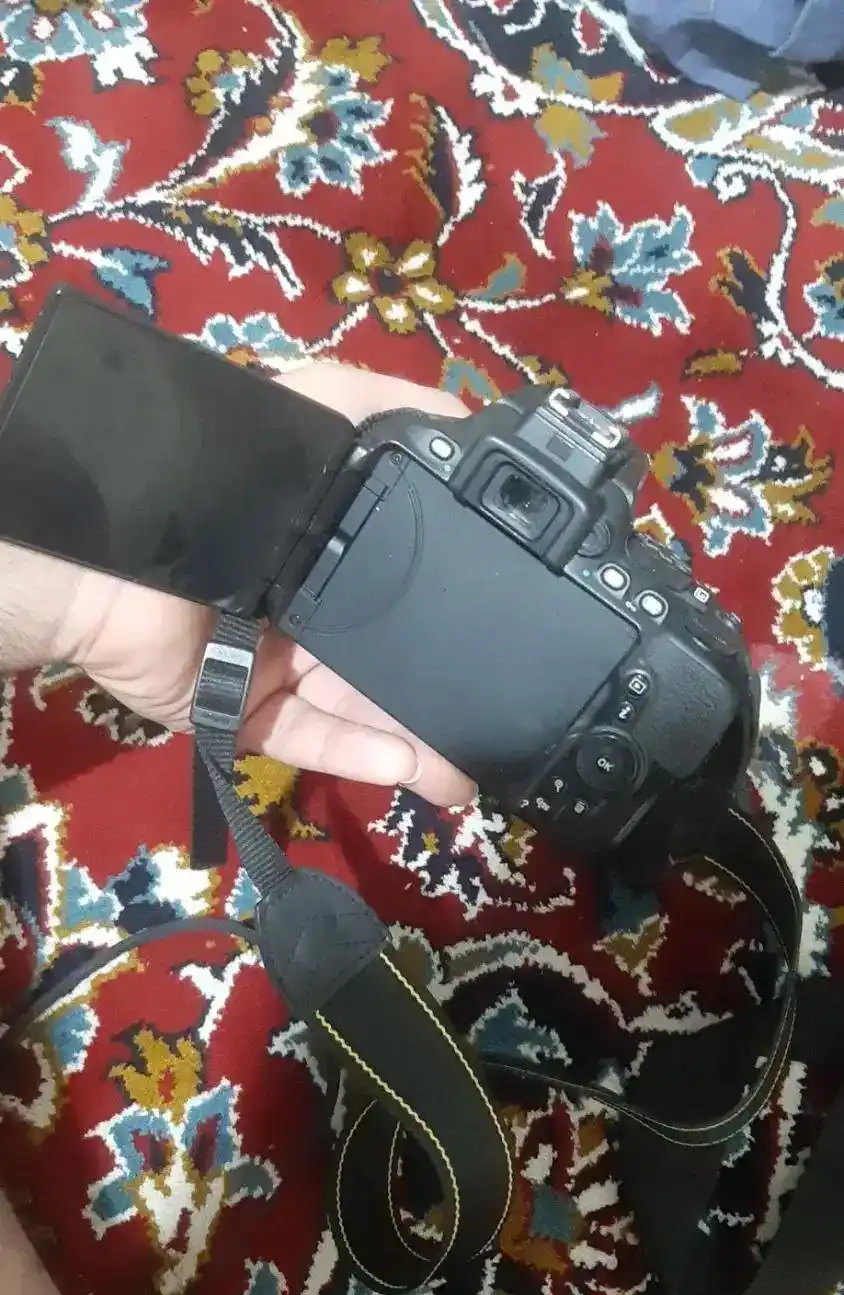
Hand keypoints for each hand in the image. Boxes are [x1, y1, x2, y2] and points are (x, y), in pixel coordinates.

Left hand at [0, 364, 474, 807]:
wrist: (106, 542)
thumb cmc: (215, 470)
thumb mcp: (312, 405)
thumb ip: (385, 405)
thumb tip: (474, 424)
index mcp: (328, 560)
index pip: (405, 600)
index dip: (453, 625)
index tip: (509, 647)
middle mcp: (307, 617)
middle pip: (387, 670)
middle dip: (442, 707)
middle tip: (496, 735)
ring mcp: (272, 669)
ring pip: (356, 714)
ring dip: (414, 745)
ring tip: (465, 775)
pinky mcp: (237, 710)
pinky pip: (303, 738)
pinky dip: (353, 751)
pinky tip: (405, 760)